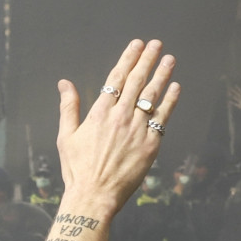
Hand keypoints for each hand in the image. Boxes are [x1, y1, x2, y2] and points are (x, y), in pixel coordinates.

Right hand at [56, 40, 179, 211]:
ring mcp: (137, 129)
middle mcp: (121, 116)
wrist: (94, 196)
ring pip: (153, 95)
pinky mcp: (150, 144)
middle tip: (156, 45)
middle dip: (148, 60)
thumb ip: (68, 106)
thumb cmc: (77, 169)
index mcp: (100, 112)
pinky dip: (170, 101)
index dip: (128, 58)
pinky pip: (163, 117)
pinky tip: (176, 87)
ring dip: (162, 75)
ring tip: (170, 59)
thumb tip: (64, 83)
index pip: (117, 77)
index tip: (137, 45)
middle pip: (137, 81)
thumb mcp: (66, 136)